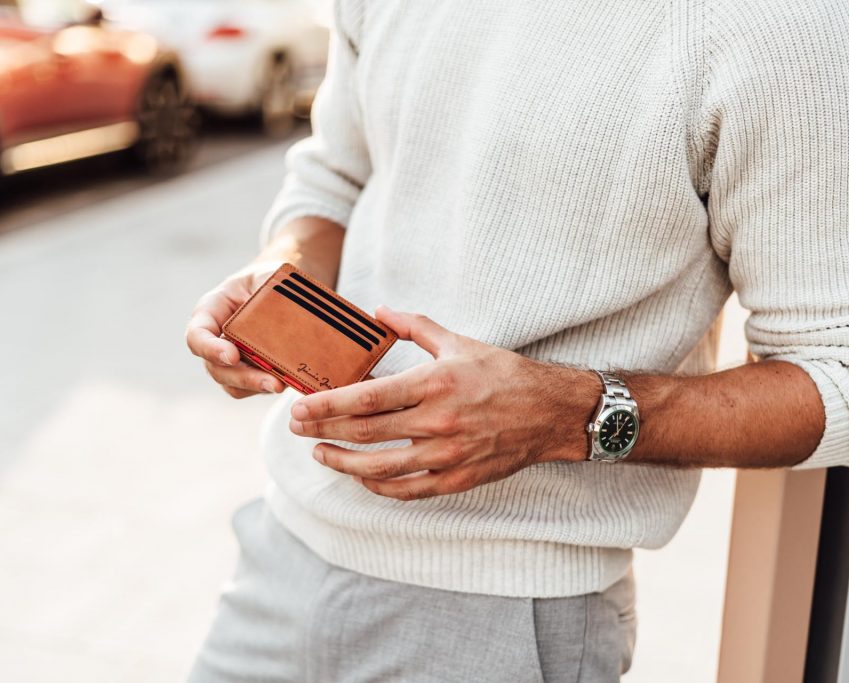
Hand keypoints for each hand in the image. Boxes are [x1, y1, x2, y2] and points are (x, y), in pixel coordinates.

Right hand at [186, 260, 286, 397]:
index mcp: (209, 313)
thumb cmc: (268, 278)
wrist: (280, 289)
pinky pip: (252, 388)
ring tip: (282, 385)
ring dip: (256, 387)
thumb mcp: (265, 276)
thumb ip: (267, 292)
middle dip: (243, 377)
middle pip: (216, 368)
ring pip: (233, 384)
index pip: (197, 337)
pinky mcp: (250, 371)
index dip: (211, 350)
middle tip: (270, 382)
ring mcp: (231, 359)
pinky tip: (290, 383)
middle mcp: (215, 340)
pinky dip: (267, 388)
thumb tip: (281, 318)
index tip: (232, 356)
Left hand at [289, 306, 600, 499]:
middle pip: (365, 433)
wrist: (552, 412)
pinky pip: (408, 490)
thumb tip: (377, 313)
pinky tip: (361, 476)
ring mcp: (447, 455)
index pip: (367, 398)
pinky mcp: (458, 479)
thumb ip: (415, 327)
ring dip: (343, 463)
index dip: (327, 405)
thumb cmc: (505, 374)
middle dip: (324, 431)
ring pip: (380, 468)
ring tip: (320, 454)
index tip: (299, 407)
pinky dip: (379, 485)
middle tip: (296, 427)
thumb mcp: (460, 341)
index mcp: (434, 384)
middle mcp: (438, 422)